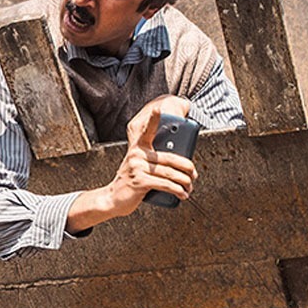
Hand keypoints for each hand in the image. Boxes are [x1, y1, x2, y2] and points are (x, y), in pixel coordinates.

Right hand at [104, 95, 196, 216]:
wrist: (113, 198)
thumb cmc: (132, 181)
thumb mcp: (138, 165)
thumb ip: (151, 159)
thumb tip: (177, 161)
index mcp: (137, 147)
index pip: (147, 130)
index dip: (153, 119)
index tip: (159, 108)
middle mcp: (137, 155)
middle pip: (170, 158)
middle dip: (187, 168)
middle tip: (194, 175)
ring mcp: (137, 168)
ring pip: (170, 173)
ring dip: (185, 182)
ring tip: (190, 187)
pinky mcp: (140, 182)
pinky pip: (165, 184)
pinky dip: (177, 190)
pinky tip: (183, 195)